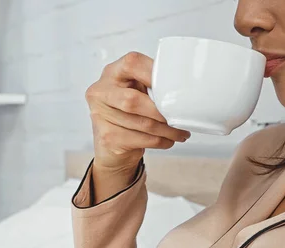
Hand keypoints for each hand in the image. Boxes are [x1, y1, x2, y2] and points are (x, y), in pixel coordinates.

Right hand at [86, 51, 190, 171]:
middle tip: (180, 117)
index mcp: (112, 73)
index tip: (174, 86)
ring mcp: (100, 116)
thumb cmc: (128, 112)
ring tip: (180, 131)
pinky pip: (142, 139)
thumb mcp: (137, 90)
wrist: (112, 145)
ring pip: (143, 123)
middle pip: (133, 100)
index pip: (132, 64)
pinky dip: (161, 141)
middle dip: (162, 111)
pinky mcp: (108, 138)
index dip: (154, 74)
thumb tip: (183, 90)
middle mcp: (101, 92)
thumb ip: (151, 85)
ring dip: (168, 130)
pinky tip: (169, 140)